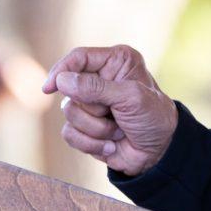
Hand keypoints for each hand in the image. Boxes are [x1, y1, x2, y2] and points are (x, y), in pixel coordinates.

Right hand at [41, 45, 177, 176]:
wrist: (159, 152)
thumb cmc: (153, 118)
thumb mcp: (130, 98)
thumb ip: (96, 88)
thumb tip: (62, 80)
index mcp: (115, 62)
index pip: (78, 58)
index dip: (62, 70)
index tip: (51, 88)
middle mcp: (100, 79)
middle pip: (70, 89)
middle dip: (93, 108)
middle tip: (116, 114)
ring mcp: (91, 104)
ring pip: (69, 113)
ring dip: (96, 128)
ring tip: (118, 130)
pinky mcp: (85, 127)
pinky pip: (69, 134)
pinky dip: (92, 143)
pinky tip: (111, 145)